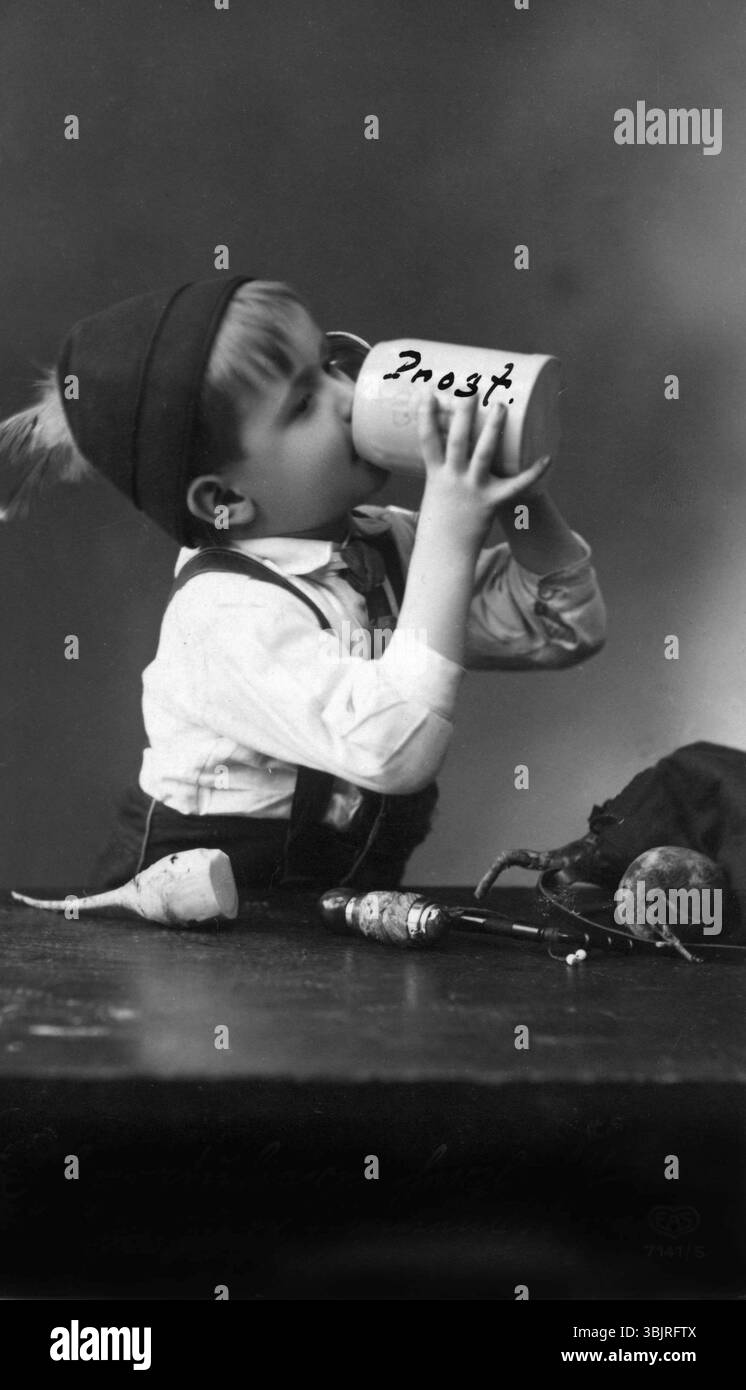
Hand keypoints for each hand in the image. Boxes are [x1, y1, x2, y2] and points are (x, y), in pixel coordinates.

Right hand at [417, 389, 552, 548]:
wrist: (445, 553)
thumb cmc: (439, 523)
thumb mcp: (435, 493)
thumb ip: (447, 471)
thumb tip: (455, 450)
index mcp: (436, 475)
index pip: (428, 440)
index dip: (425, 415)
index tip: (427, 391)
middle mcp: (454, 479)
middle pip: (458, 440)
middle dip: (463, 414)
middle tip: (469, 389)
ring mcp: (474, 490)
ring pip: (483, 454)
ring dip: (493, 428)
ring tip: (500, 405)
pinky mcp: (492, 502)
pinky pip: (516, 486)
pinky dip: (533, 473)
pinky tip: (547, 458)